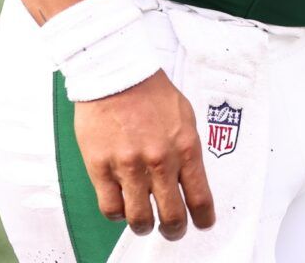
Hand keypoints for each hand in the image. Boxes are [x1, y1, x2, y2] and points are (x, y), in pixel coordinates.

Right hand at [73, 71, 215, 240]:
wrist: (116, 74)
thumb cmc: (151, 92)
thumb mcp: (185, 117)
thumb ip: (187, 150)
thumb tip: (190, 177)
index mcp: (185, 148)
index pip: (200, 198)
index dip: (203, 218)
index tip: (203, 224)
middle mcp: (160, 161)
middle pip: (172, 216)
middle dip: (174, 230)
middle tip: (172, 231)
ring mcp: (128, 167)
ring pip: (139, 218)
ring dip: (144, 226)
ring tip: (144, 222)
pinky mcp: (101, 168)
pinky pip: (111, 208)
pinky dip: (118, 214)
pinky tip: (121, 206)